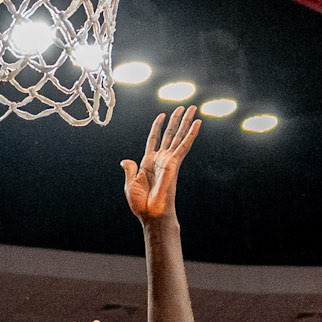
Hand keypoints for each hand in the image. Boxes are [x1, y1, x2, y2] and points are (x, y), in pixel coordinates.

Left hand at [121, 106, 199, 221]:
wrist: (151, 213)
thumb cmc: (141, 204)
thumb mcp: (130, 184)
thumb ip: (129, 170)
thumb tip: (125, 161)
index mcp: (148, 162)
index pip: (154, 139)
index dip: (157, 127)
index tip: (161, 115)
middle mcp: (161, 159)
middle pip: (170, 134)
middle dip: (176, 120)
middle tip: (183, 107)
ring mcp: (169, 160)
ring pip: (179, 136)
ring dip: (186, 121)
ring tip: (193, 108)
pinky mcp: (175, 163)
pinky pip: (184, 145)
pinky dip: (191, 134)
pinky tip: (197, 123)